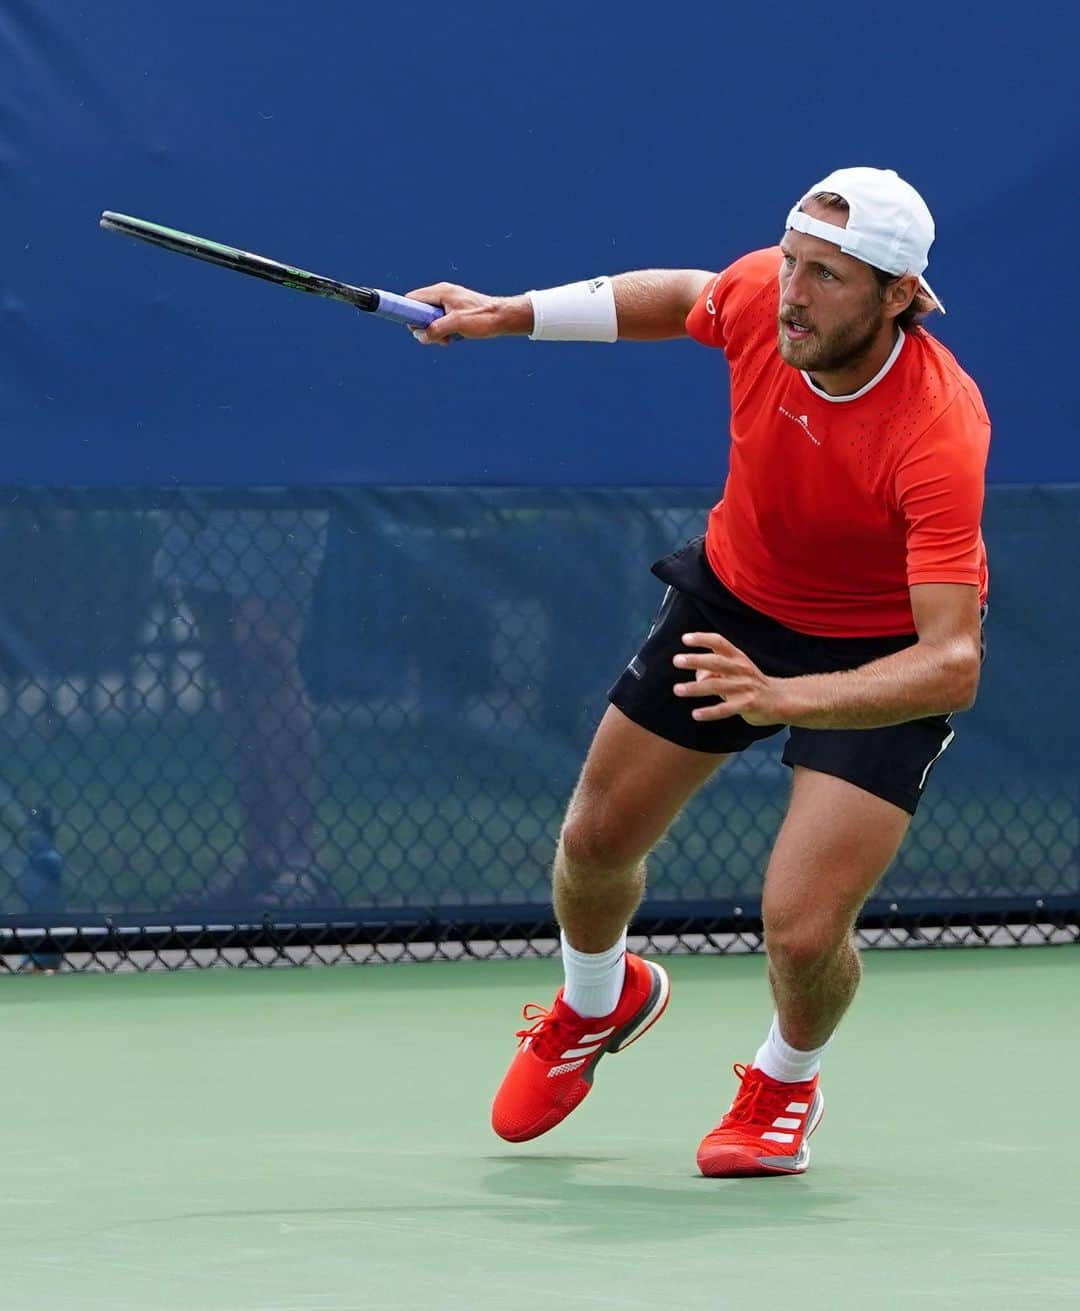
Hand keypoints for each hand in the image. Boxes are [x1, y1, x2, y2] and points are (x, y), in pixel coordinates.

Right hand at [403, 282, 532, 345]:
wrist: (503, 317)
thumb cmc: (483, 318)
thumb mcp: (456, 324)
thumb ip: (436, 330)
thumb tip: (420, 337)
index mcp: (440, 292)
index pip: (412, 299)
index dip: (407, 313)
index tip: (412, 328)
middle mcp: (442, 294)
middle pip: (419, 311)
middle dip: (423, 327)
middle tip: (436, 337)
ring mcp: (448, 303)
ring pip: (430, 320)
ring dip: (435, 333)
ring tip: (449, 339)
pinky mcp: (454, 312)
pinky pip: (440, 323)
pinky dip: (444, 333)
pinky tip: (454, 338)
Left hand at [672, 632, 787, 725]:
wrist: (780, 700)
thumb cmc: (751, 683)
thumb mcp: (735, 671)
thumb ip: (714, 671)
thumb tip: (695, 676)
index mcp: (738, 657)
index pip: (720, 642)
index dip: (703, 639)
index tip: (685, 638)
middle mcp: (741, 669)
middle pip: (716, 662)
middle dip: (696, 660)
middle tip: (676, 660)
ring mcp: (745, 687)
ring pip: (717, 686)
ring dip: (695, 688)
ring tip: (677, 689)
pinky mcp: (748, 704)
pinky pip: (725, 709)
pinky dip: (710, 712)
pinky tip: (696, 714)